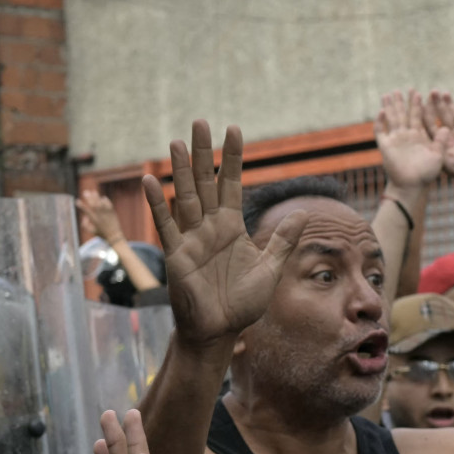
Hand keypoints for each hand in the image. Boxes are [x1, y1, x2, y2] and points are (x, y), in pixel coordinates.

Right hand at [77, 189, 126, 244]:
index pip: (86, 211)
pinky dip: (104, 199)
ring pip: (100, 201)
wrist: (114, 235)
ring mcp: (106, 212)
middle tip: (85, 192)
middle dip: (88, 198)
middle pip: (93, 204)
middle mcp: (99, 215)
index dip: (81, 206)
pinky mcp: (111, 211)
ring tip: (93, 192)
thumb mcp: (91, 231)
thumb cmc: (102, 234)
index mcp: (94, 220)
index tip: (77, 201)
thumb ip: (85, 225)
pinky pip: (107, 203)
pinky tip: (102, 198)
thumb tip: (84, 216)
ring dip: (96, 196)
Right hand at [142, 121, 303, 347]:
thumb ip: (283, 240)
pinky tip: (150, 182)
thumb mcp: (270, 269)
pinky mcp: (177, 255)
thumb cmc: (242, 304)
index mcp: (232, 227)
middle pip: (205, 182)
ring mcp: (192, 239)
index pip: (232, 183)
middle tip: (200, 122)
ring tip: (176, 143)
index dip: (232, 158)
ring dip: (180, 171)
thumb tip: (302, 213)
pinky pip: (166, 226)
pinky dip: (158, 204)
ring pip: (185, 197)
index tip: (233, 129)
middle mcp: (210, 227)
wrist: (220, 331)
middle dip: (203, 154)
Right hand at [375, 89, 441, 191]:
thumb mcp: (439, 155)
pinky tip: (381, 111)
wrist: (411, 186)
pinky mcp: (385, 147)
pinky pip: (381, 132)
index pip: (419, 116)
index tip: (420, 93)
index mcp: (419, 136)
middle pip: (404, 114)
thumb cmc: (426, 174)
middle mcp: (406, 136)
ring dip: (390, 107)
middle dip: (403, 102)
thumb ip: (442, 140)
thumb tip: (447, 127)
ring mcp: (395, 140)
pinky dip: (380, 122)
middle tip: (402, 89)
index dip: (418, 104)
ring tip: (388, 94)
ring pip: (392, 119)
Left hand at [428, 91, 453, 202]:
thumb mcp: (449, 161)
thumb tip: (435, 132)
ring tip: (445, 93)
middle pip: (442, 117)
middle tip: (433, 91)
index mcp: (440, 144)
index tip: (420, 102)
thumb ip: (442, 147)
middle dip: (437, 104)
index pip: (430, 125)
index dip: (425, 114)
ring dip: (450, 104)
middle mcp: (450, 137)